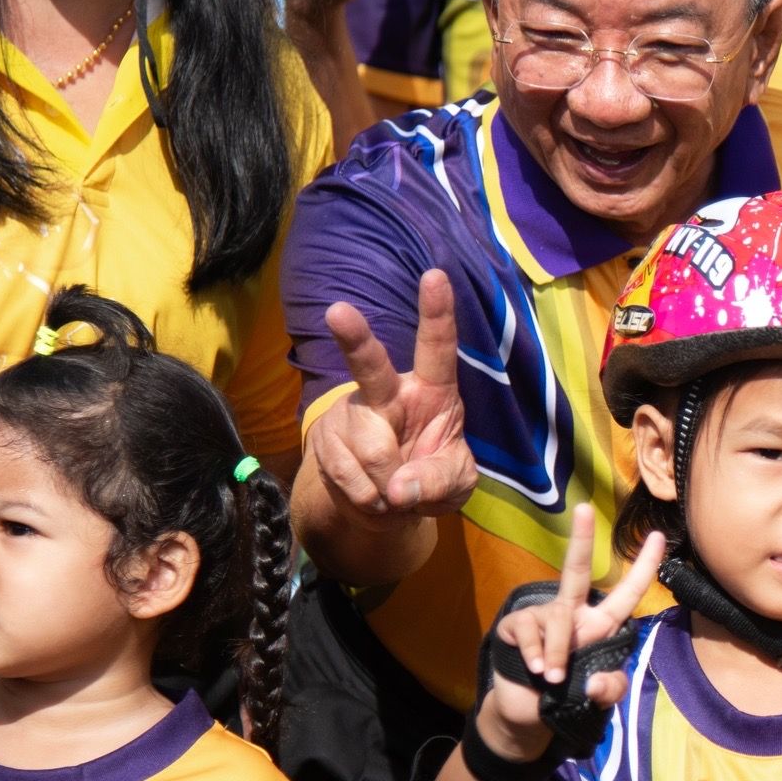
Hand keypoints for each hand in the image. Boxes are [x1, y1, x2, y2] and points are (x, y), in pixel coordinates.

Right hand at [306, 268, 476, 522]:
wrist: (385, 505)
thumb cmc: (430, 478)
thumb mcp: (456, 481)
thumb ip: (440, 480)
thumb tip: (399, 489)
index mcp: (432, 390)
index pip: (438, 348)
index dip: (437, 313)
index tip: (435, 275)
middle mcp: (387, 392)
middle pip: (370, 365)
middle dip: (354, 337)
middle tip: (338, 312)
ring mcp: (351, 414)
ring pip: (371, 451)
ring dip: (389, 488)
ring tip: (394, 493)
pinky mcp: (325, 440)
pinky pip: (350, 478)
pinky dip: (369, 501)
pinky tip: (373, 496)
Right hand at [478, 510, 666, 759]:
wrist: (527, 713)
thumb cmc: (569, 696)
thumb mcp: (599, 698)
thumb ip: (609, 691)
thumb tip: (595, 684)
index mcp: (599, 625)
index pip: (626, 594)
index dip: (643, 567)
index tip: (658, 536)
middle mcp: (572, 613)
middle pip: (576, 571)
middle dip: (581, 539)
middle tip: (584, 508)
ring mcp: (542, 617)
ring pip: (558, 620)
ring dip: (559, 653)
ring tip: (553, 678)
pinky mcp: (516, 626)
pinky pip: (529, 632)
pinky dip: (536, 655)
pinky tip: (535, 670)